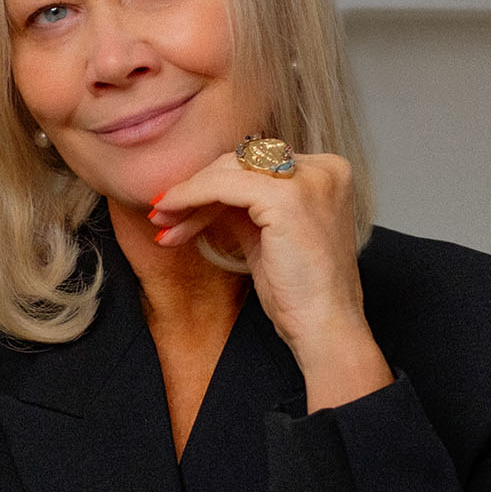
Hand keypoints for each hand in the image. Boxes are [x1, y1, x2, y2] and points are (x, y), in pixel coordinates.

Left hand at [148, 150, 390, 407]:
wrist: (325, 328)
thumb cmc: (302, 294)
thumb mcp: (270, 236)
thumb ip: (246, 207)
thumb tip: (205, 193)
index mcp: (328, 173)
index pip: (258, 164)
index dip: (214, 184)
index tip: (180, 207)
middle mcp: (324, 168)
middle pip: (242, 163)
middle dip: (198, 189)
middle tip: (163, 214)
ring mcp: (309, 180)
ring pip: (229, 170)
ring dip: (188, 195)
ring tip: (162, 221)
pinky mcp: (287, 198)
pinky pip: (223, 186)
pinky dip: (191, 197)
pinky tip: (172, 217)